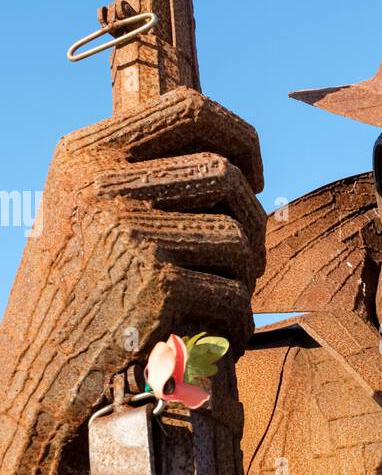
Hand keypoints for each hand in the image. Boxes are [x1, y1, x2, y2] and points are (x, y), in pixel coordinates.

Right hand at [0, 87, 265, 474]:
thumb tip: (236, 161)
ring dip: (248, 273)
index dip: (239, 136)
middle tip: (248, 255)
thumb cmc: (72, 287)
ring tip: (233, 294)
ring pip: (237, 236)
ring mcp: (130, 231)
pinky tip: (230, 333)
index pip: (189, 110)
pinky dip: (240, 318)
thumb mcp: (83, 206)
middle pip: (225, 175)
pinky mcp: (155, 284)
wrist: (35, 364)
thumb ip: (139, 173)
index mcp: (86, 152)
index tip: (253, 171)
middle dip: (253, 218)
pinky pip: (232, 291)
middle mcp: (104, 183)